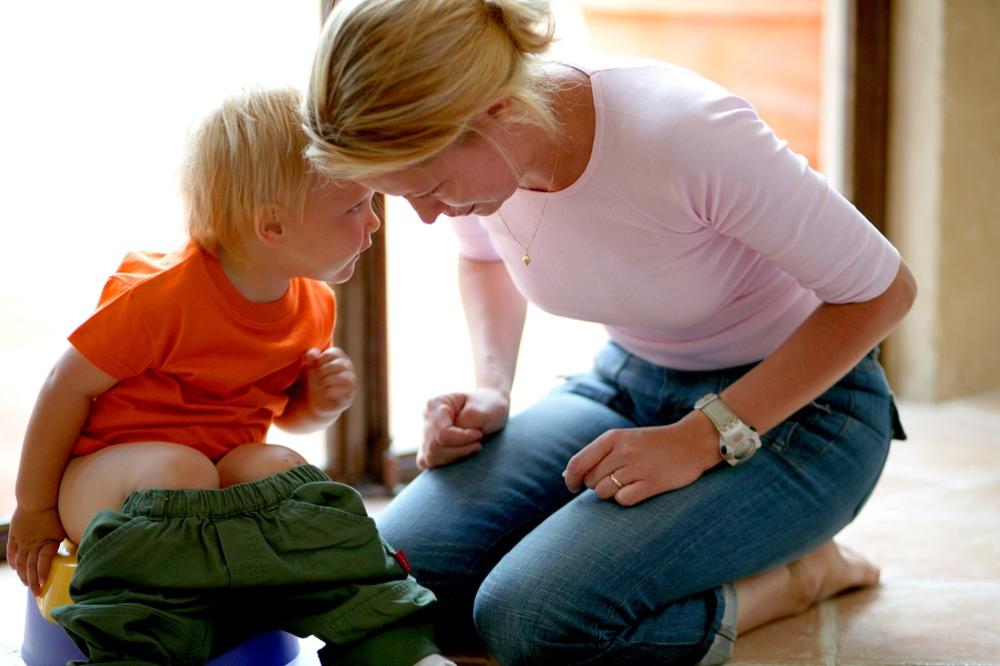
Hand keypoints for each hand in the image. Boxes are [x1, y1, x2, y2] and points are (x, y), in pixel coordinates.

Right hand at [7, 505, 66, 594]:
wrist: (37, 497)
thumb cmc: (55, 510)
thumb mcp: (65, 526)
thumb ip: (70, 537)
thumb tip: (85, 544)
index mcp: (46, 543)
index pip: (43, 563)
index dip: (42, 575)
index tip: (43, 585)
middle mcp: (32, 544)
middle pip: (30, 567)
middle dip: (33, 581)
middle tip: (36, 593)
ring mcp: (22, 541)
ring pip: (21, 562)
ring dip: (23, 574)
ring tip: (27, 584)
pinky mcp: (16, 535)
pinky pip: (13, 551)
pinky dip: (14, 561)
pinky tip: (16, 568)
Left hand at [303, 347, 355, 419]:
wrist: (317, 402)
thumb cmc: (315, 381)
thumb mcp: (311, 370)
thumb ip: (311, 360)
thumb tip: (311, 352)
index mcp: (340, 358)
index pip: (334, 353)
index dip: (321, 360)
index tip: (316, 367)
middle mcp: (349, 369)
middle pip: (338, 365)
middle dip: (323, 371)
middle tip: (318, 378)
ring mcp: (351, 382)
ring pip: (342, 377)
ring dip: (326, 381)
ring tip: (321, 385)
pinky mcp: (350, 395)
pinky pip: (343, 391)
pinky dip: (330, 391)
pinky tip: (325, 393)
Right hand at [419, 387, 509, 468]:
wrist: (489, 410)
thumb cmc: (488, 407)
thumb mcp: (483, 411)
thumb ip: (465, 422)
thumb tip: (444, 438)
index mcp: (435, 404)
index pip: (442, 433)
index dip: (462, 439)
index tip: (479, 434)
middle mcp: (426, 418)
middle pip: (436, 446)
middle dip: (460, 449)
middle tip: (478, 441)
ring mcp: (425, 433)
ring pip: (432, 457)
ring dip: (456, 455)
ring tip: (472, 446)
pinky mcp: (427, 448)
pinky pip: (429, 463)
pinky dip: (447, 462)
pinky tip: (461, 454)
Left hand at [562, 414, 721, 505]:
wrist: (691, 443)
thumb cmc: (652, 444)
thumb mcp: (623, 439)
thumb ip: (596, 454)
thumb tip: (568, 476)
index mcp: (613, 438)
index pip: (578, 463)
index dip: (571, 479)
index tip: (573, 487)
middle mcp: (623, 451)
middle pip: (591, 481)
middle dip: (597, 484)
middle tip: (617, 477)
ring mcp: (638, 467)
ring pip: (605, 492)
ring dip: (612, 492)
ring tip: (629, 482)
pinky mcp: (653, 483)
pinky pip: (623, 500)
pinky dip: (626, 499)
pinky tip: (638, 489)